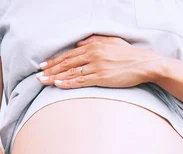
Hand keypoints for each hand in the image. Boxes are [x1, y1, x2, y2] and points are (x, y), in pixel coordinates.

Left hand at [35, 34, 163, 88]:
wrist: (144, 63)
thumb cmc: (129, 54)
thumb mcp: (111, 41)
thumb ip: (94, 41)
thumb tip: (80, 43)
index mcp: (93, 45)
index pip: (69, 54)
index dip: (55, 60)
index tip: (45, 65)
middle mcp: (92, 54)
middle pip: (66, 63)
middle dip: (51, 69)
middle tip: (39, 75)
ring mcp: (96, 66)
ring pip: (71, 72)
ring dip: (55, 77)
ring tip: (44, 81)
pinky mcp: (101, 77)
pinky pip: (81, 80)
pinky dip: (68, 82)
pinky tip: (58, 84)